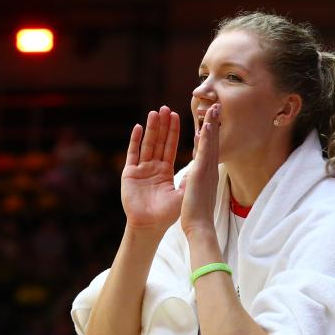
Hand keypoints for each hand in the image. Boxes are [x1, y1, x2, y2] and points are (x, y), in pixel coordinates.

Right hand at [120, 106, 182, 232]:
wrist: (151, 226)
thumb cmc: (168, 214)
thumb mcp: (183, 192)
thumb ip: (191, 176)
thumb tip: (204, 160)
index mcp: (165, 171)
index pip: (170, 146)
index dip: (173, 131)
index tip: (176, 115)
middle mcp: (152, 167)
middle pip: (158, 141)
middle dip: (162, 125)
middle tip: (165, 108)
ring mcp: (140, 169)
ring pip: (147, 144)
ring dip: (150, 128)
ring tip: (154, 112)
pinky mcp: (130, 174)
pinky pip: (132, 154)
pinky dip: (135, 141)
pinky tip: (138, 127)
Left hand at [180, 103, 219, 237]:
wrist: (200, 227)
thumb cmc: (198, 214)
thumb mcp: (199, 193)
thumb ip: (198, 182)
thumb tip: (196, 178)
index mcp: (208, 174)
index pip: (209, 150)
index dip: (211, 134)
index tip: (212, 120)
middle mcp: (210, 170)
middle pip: (213, 142)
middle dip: (215, 123)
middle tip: (217, 106)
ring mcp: (207, 171)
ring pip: (210, 143)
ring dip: (212, 125)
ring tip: (214, 108)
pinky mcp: (201, 174)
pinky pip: (203, 153)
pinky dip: (206, 139)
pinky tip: (206, 125)